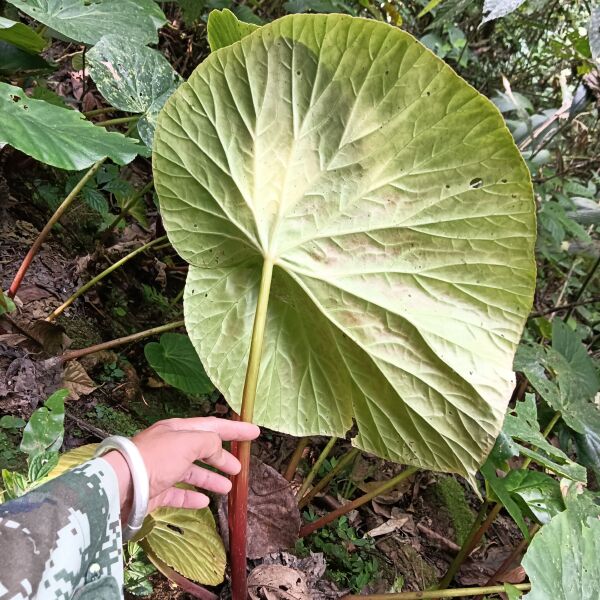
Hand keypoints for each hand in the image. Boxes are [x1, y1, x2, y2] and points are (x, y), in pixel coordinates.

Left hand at [101, 417, 259, 516]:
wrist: (122, 485)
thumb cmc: (157, 458)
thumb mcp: (188, 442)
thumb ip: (209, 441)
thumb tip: (217, 447)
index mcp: (178, 430)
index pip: (212, 426)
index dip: (234, 429)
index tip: (254, 432)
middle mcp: (171, 447)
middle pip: (202, 449)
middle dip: (222, 457)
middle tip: (240, 467)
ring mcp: (163, 470)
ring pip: (192, 472)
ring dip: (211, 478)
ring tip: (228, 487)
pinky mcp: (155, 492)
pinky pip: (179, 492)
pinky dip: (192, 496)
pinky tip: (204, 501)